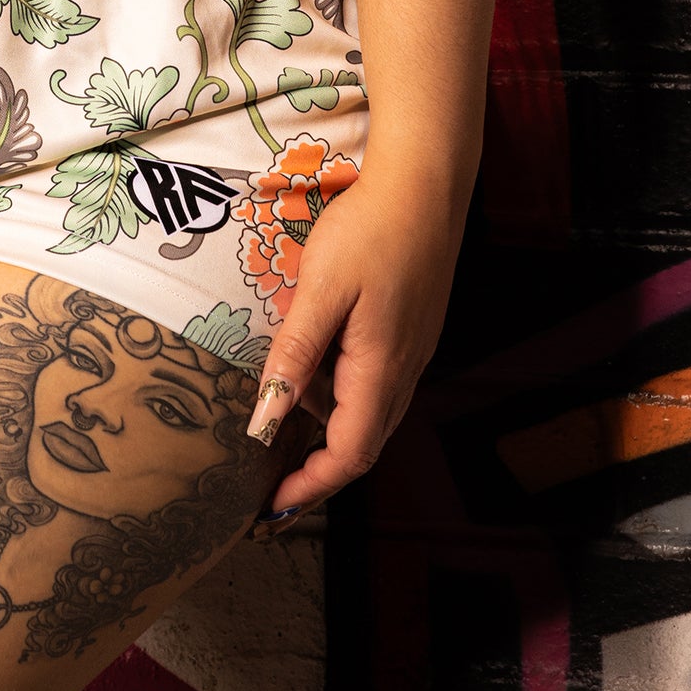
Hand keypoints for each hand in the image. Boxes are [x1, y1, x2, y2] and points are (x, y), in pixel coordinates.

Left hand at [247, 164, 465, 514]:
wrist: (426, 185)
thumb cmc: (371, 229)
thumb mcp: (321, 290)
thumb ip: (294, 357)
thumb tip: (265, 421)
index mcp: (382, 369)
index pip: (350, 453)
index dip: (311, 486)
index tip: (273, 505)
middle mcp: (404, 371)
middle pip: (362, 442)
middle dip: (317, 470)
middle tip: (271, 482)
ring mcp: (412, 352)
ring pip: (369, 413)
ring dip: (328, 430)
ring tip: (280, 422)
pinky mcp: (410, 332)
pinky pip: (375, 383)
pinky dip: (341, 395)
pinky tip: (313, 370)